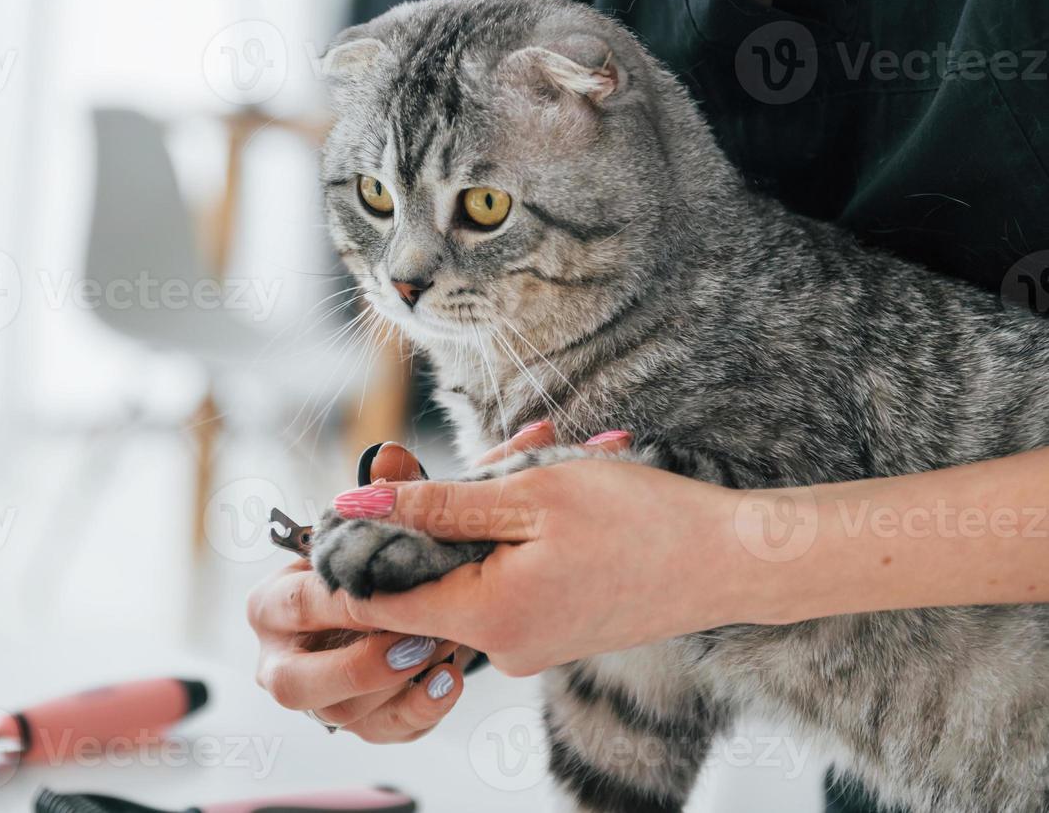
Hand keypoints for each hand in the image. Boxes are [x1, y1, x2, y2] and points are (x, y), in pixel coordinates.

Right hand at [246, 444, 470, 741]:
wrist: (400, 594)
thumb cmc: (373, 558)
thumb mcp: (376, 522)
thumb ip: (385, 488)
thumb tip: (393, 455)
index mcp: (271, 606)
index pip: (297, 606)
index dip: (345, 601)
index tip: (393, 589)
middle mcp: (280, 660)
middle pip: (294, 687)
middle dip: (358, 667)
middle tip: (413, 642)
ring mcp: (319, 699)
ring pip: (342, 718)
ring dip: (398, 688)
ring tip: (444, 650)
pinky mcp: (361, 724)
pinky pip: (385, 733)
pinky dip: (421, 711)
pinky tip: (449, 679)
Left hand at [331, 424, 739, 675]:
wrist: (734, 560)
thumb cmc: (642, 521)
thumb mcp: (530, 494)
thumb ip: (438, 505)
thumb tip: (359, 504)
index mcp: (487, 616)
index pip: (379, 595)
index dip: (361, 543)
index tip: (367, 494)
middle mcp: (502, 646)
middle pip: (430, 570)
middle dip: (446, 504)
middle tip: (503, 446)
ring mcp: (530, 644)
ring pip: (472, 566)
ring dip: (492, 507)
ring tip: (546, 453)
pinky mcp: (554, 630)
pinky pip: (508, 576)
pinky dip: (520, 530)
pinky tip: (560, 485)